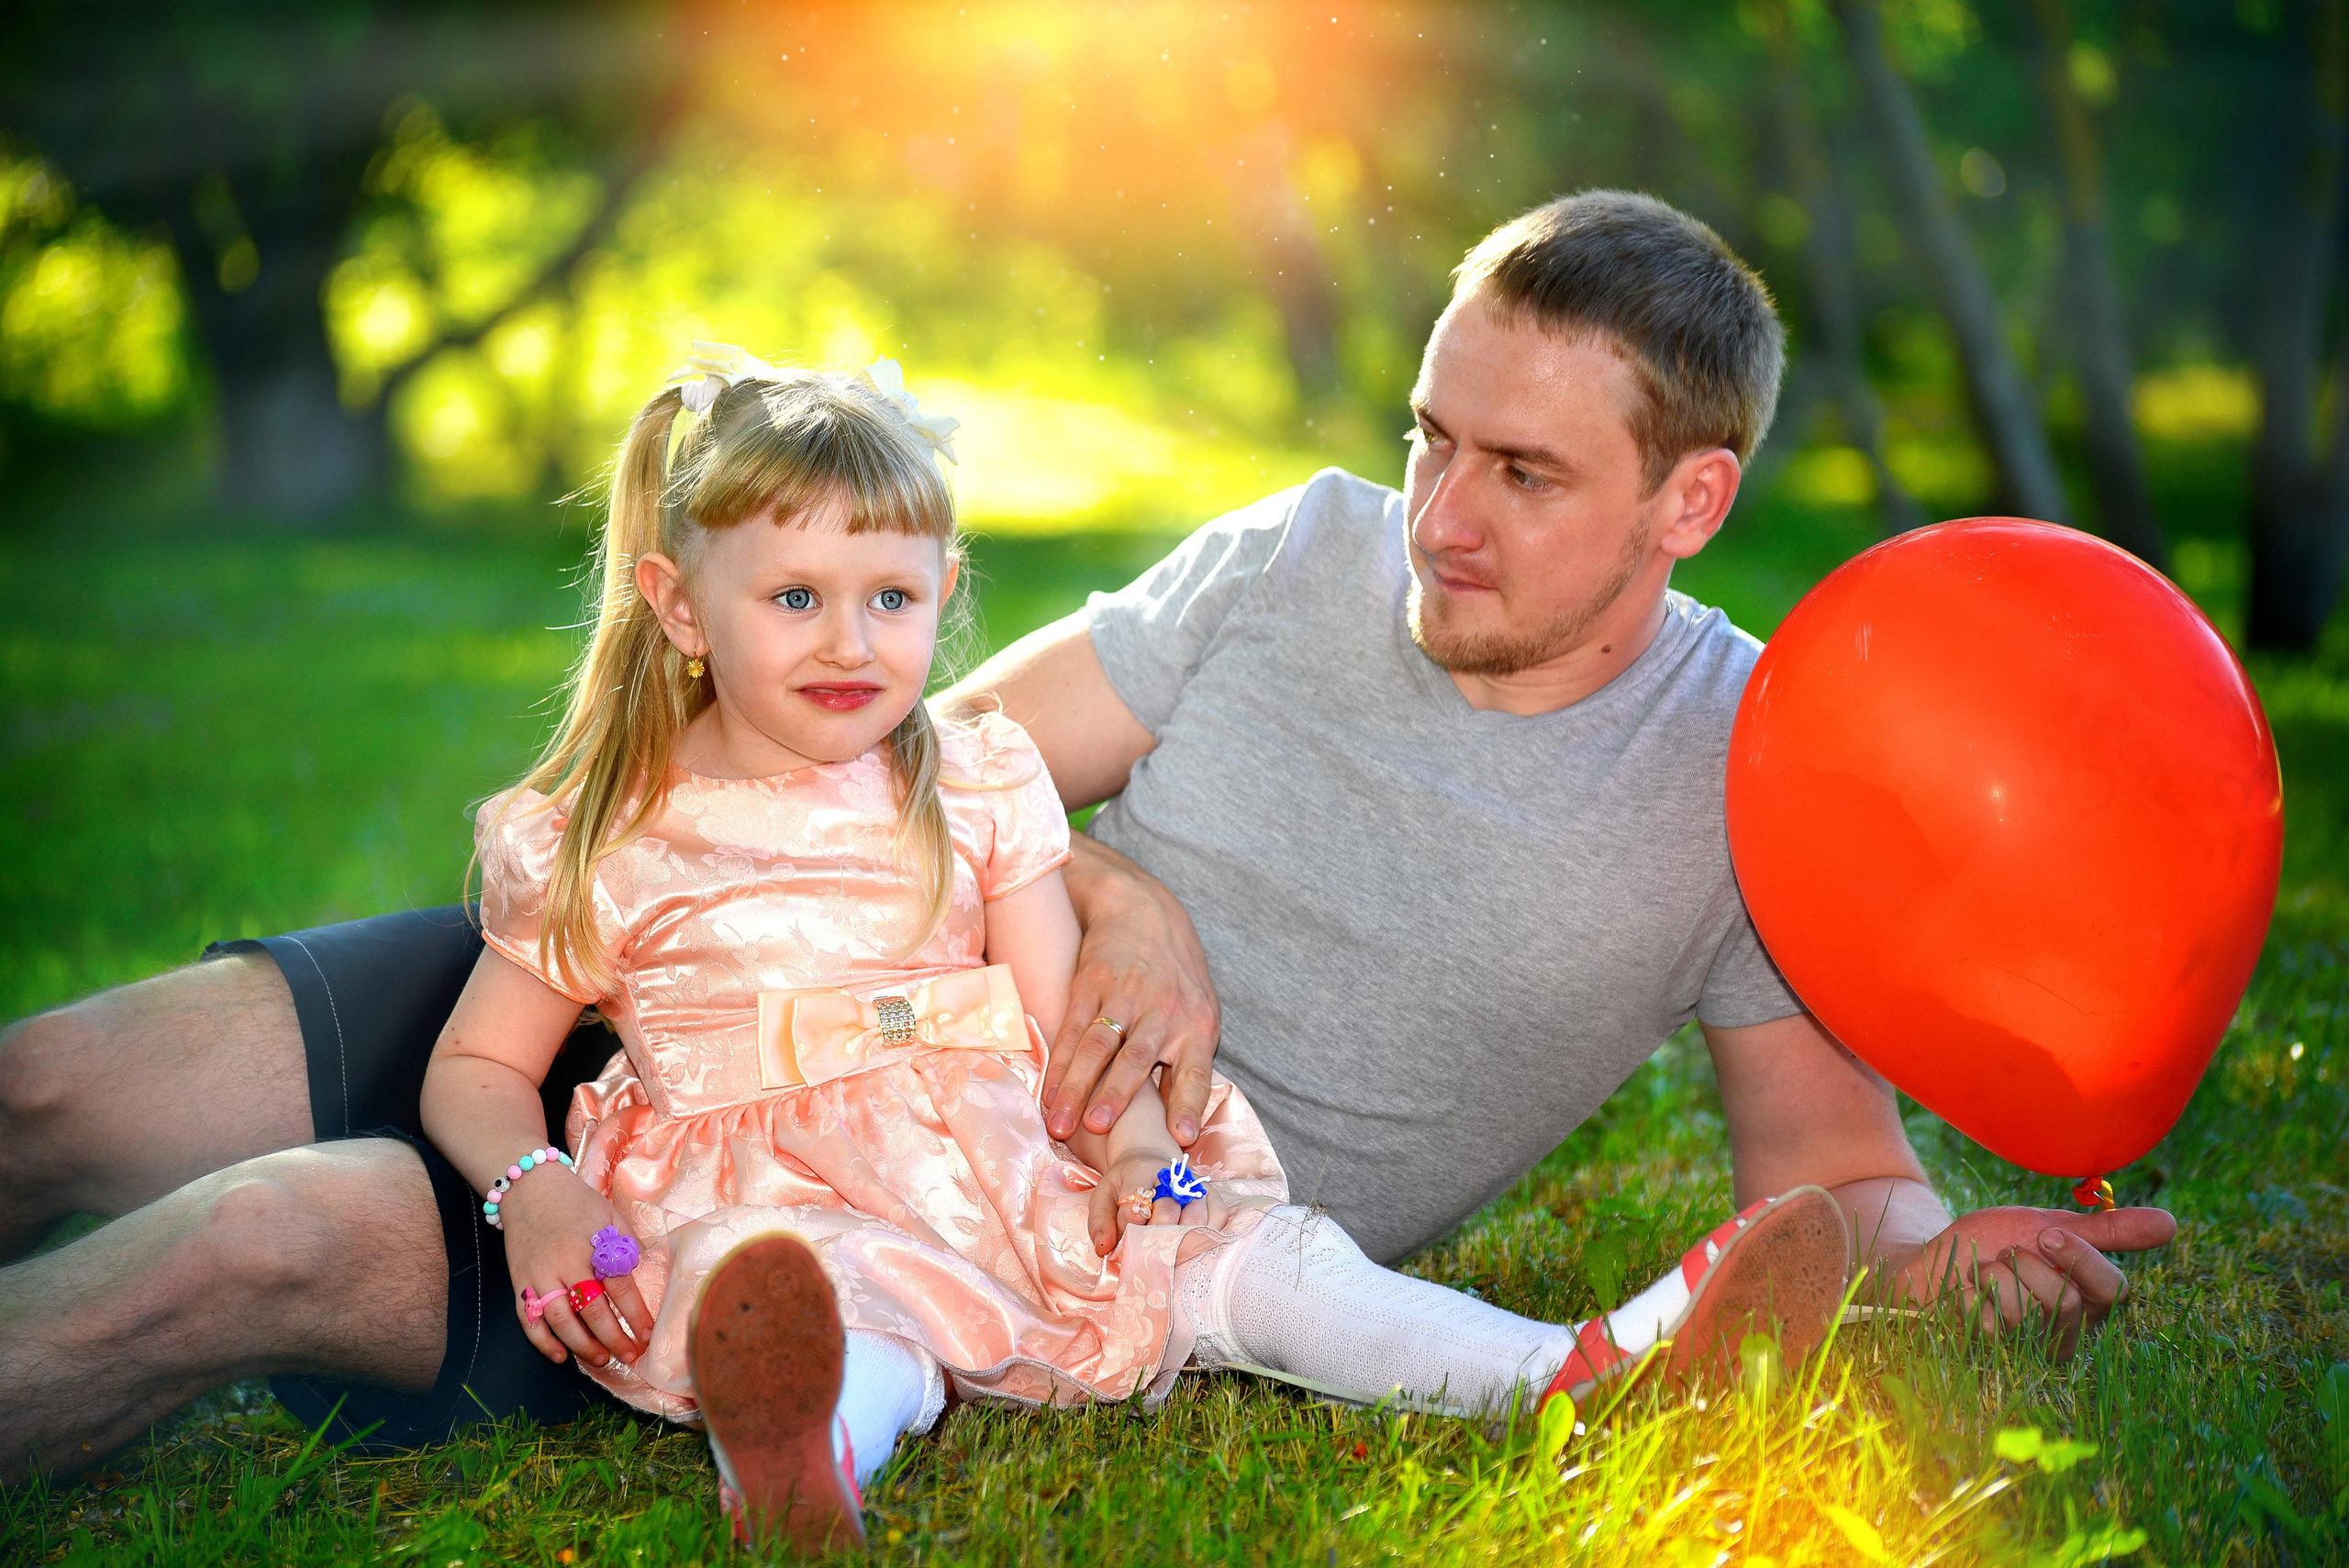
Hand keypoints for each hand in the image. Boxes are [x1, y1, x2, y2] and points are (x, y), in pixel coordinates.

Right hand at [498, 1167, 655, 1367]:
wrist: (529, 1188)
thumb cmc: (576, 1201)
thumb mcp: (610, 1214)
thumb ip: (627, 1243)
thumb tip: (642, 1272)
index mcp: (592, 1246)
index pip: (619, 1287)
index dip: (636, 1314)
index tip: (648, 1334)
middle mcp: (565, 1264)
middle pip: (591, 1310)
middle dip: (614, 1338)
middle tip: (630, 1356)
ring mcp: (539, 1275)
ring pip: (560, 1320)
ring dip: (582, 1345)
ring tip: (601, 1360)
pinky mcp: (519, 1282)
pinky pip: (528, 1318)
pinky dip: (543, 1341)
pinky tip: (561, 1355)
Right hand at [1045, 841, 1221, 1148]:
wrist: (1144, 911)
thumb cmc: (1177, 977)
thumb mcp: (1197, 1014)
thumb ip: (1186, 1064)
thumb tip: (1177, 1130)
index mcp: (1197, 1027)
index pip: (1196, 1073)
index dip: (1189, 1105)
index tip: (1182, 1137)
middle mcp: (1163, 1013)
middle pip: (1136, 1059)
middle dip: (1116, 1094)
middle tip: (1096, 1127)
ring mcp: (1125, 997)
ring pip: (1097, 1047)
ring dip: (1076, 1086)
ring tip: (1058, 1123)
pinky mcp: (1091, 984)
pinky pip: (1072, 1029)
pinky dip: (1059, 1064)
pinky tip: (1048, 1092)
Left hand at [1084, 1152, 1266, 1255]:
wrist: (1152, 1164)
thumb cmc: (1126, 1185)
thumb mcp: (1103, 1196)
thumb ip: (1099, 1222)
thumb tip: (1104, 1249)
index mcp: (1141, 1170)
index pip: (1135, 1207)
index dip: (1127, 1231)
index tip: (1123, 1242)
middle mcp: (1173, 1176)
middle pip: (1167, 1214)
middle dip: (1153, 1240)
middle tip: (1145, 1255)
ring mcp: (1196, 1186)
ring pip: (1195, 1221)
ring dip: (1179, 1244)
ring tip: (1165, 1256)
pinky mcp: (1213, 1196)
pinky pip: (1217, 1221)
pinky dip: (1204, 1238)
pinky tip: (1188, 1246)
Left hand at [1889, 1204, 2175, 1357]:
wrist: (1925, 1257)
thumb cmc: (1989, 1245)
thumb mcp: (2045, 1225)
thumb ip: (2104, 1230)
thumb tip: (2172, 1225)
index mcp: (2084, 1304)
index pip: (2113, 1291)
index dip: (2083, 1259)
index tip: (2048, 1233)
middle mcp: (2060, 1335)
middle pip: (2070, 1302)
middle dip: (2028, 1263)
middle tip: (2004, 1255)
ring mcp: (2023, 1351)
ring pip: (2024, 1310)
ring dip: (1993, 1275)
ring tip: (1980, 1275)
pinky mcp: (1984, 1358)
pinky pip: (1985, 1319)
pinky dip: (1966, 1291)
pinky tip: (1958, 1294)